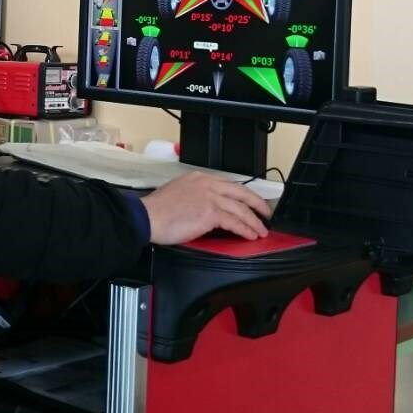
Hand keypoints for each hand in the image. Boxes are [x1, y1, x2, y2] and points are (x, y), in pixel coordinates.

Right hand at [139, 171, 271, 242]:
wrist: (146, 217)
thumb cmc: (156, 210)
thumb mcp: (177, 191)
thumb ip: (195, 195)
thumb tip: (206, 208)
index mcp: (199, 178)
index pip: (229, 185)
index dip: (243, 195)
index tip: (250, 203)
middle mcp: (207, 184)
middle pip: (241, 193)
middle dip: (258, 204)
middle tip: (266, 214)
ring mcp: (210, 197)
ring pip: (241, 209)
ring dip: (254, 222)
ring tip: (260, 230)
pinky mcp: (210, 213)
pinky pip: (235, 222)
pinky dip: (245, 229)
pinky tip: (250, 235)